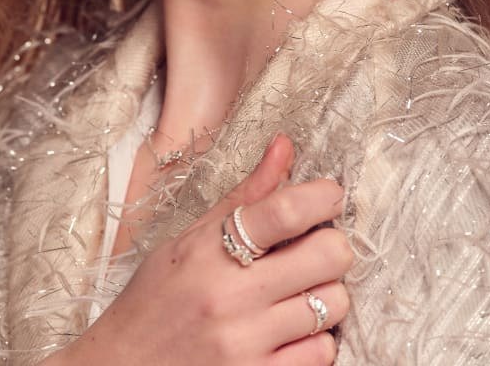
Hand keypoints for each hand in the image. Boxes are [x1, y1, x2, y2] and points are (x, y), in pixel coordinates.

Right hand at [43, 132, 352, 365]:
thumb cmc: (156, 299)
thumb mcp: (191, 239)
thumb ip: (246, 195)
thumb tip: (285, 145)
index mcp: (211, 249)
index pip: (286, 210)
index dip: (323, 196)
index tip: (328, 195)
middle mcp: (231, 296)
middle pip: (328, 256)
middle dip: (332, 246)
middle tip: (317, 247)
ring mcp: (247, 344)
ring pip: (333, 304)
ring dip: (326, 293)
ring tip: (300, 290)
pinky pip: (322, 353)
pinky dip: (317, 338)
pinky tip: (292, 330)